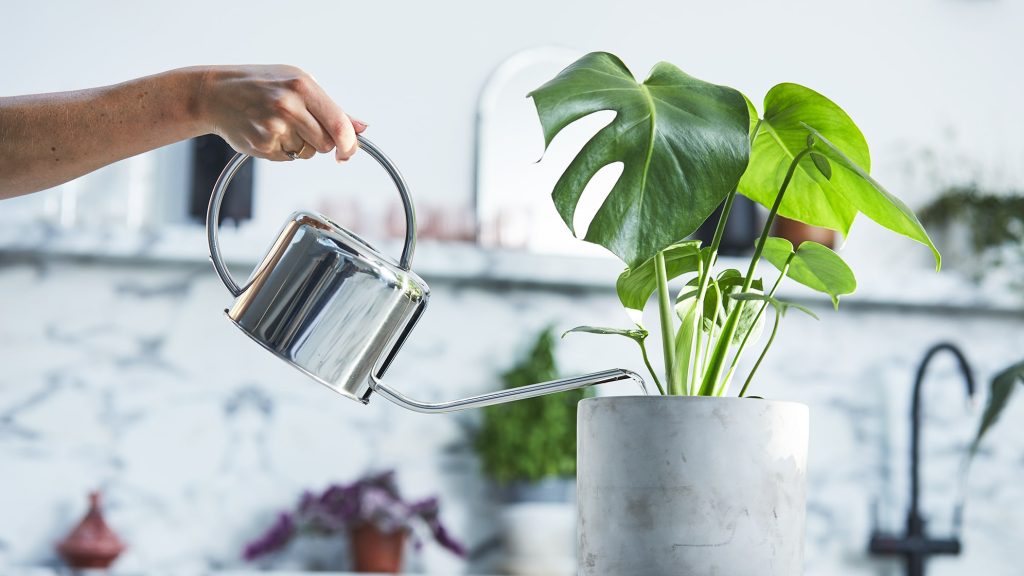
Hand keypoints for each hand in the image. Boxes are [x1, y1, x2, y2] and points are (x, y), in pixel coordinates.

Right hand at [197, 65, 365, 161]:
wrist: (216, 93)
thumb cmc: (262, 85)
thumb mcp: (299, 84)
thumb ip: (333, 109)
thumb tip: (363, 128)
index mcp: (302, 86)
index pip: (339, 125)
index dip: (350, 145)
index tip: (349, 152)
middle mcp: (288, 106)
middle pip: (326, 144)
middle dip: (322, 142)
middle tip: (304, 127)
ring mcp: (273, 127)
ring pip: (308, 153)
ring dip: (301, 145)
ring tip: (280, 125)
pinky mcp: (261, 145)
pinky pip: (288, 158)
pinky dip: (283, 150)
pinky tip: (268, 132)